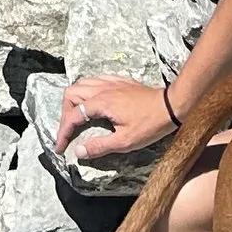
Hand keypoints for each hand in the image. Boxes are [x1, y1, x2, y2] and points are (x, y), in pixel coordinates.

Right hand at [55, 74, 174, 163]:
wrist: (172, 106)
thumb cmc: (150, 125)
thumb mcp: (125, 142)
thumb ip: (99, 146)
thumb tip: (78, 151)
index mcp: (101, 103)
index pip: (73, 116)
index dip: (63, 133)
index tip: (60, 148)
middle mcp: (103, 89)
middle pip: (72, 94)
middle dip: (65, 113)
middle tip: (68, 131)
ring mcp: (112, 82)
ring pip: (82, 83)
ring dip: (74, 100)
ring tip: (76, 117)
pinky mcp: (121, 81)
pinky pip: (97, 80)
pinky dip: (88, 90)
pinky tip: (93, 101)